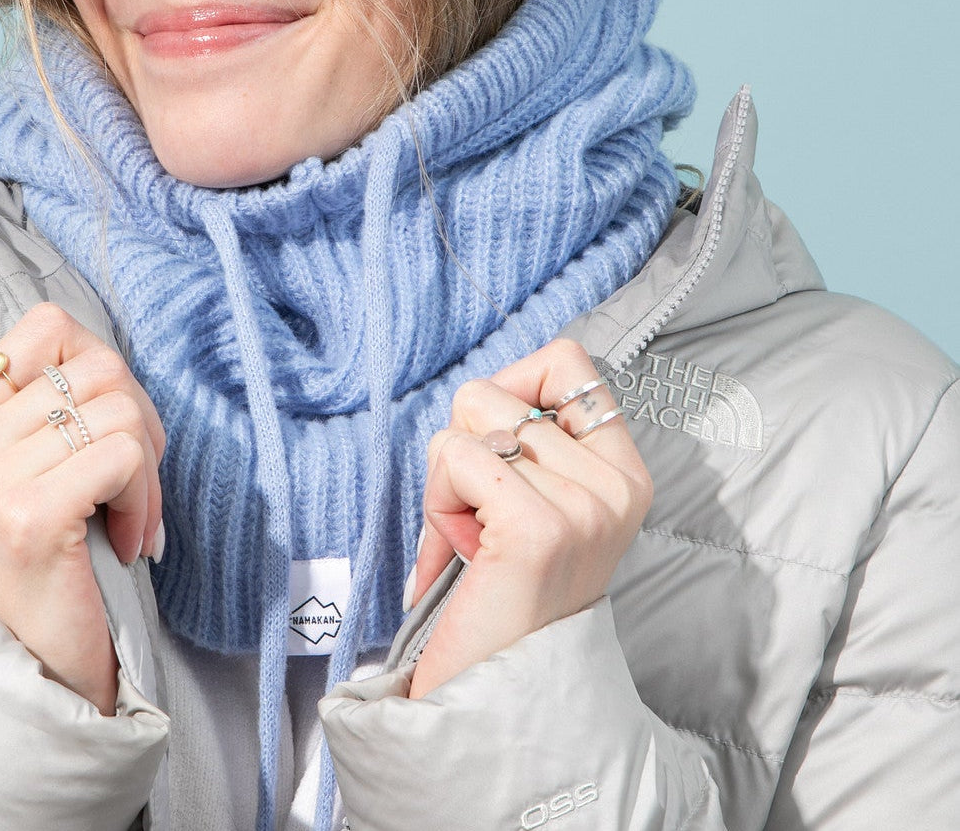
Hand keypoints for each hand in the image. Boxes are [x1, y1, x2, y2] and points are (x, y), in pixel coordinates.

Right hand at [0, 302, 166, 714]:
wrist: (41, 659)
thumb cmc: (56, 551)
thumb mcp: (39, 460)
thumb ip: (60, 399)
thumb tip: (112, 357)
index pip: (48, 325)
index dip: (102, 366)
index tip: (108, 428)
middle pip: (99, 368)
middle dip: (142, 423)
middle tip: (135, 485)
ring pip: (120, 410)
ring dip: (149, 473)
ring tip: (129, 519)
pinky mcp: (27, 516)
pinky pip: (125, 455)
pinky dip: (145, 498)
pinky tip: (126, 541)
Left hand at [406, 338, 651, 699]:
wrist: (498, 701)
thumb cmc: (500, 597)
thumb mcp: (537, 507)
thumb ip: (528, 442)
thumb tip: (480, 392)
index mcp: (623, 474)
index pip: (566, 361)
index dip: (509, 389)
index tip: (499, 454)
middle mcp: (616, 487)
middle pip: (495, 390)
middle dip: (462, 451)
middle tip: (479, 522)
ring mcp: (583, 506)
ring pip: (466, 421)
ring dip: (445, 482)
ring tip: (472, 544)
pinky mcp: (538, 529)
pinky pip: (456, 456)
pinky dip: (438, 502)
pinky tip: (462, 554)